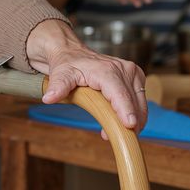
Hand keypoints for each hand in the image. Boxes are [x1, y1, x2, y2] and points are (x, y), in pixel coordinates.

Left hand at [28, 20, 147, 134]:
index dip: (125, 110)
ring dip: (133, 121)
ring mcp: (132, 73)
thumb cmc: (67, 63)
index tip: (130, 125)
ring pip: (140, 103)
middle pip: (134, 102)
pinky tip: (120, 121)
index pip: (120, 93)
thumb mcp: (60, 74)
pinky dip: (133, 114)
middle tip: (114, 137)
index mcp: (107, 70)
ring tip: (114, 131)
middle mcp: (124, 70)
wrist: (71, 52)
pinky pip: (140, 101)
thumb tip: (49, 98)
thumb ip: (58, 86)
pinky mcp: (135, 78)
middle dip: (129, 123)